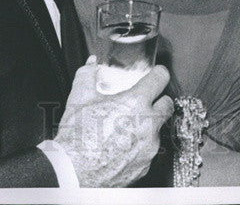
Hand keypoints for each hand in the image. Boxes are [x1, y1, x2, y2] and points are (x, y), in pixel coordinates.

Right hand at [54, 59, 173, 186]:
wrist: (72, 174)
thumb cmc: (77, 138)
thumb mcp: (79, 98)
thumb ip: (88, 75)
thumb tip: (91, 64)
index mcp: (135, 103)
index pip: (161, 79)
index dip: (159, 74)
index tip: (157, 75)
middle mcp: (148, 125)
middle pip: (167, 104)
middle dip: (159, 100)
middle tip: (145, 101)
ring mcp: (149, 147)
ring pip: (158, 130)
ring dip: (148, 126)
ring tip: (127, 127)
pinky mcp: (145, 166)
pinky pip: (149, 151)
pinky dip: (140, 147)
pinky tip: (123, 146)